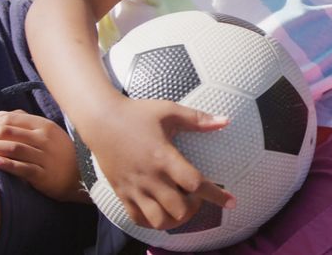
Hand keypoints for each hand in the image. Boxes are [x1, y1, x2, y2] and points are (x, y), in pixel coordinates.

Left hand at [0, 110, 87, 203]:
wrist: (83, 177)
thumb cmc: (60, 153)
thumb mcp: (48, 132)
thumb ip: (24, 121)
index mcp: (44, 126)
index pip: (12, 120)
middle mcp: (44, 139)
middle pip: (7, 132)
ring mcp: (45, 157)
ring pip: (12, 148)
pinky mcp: (44, 175)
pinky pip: (23, 168)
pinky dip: (7, 164)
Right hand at [78, 98, 234, 229]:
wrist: (100, 120)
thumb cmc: (137, 113)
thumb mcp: (169, 111)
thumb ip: (198, 119)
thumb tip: (225, 120)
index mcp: (164, 157)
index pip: (195, 183)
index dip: (216, 195)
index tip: (231, 201)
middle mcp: (150, 177)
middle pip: (179, 209)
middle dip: (195, 208)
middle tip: (197, 196)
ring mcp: (134, 188)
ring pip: (159, 220)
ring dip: (175, 218)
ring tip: (180, 206)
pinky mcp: (122, 193)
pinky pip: (138, 219)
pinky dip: (153, 221)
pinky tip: (162, 210)